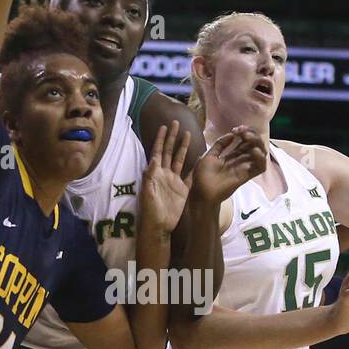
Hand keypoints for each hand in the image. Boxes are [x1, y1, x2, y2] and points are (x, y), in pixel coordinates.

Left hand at [140, 120, 191, 236]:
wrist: (159, 225)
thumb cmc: (150, 209)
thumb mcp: (148, 191)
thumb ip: (151, 175)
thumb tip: (154, 158)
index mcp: (155, 173)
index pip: (158, 151)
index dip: (161, 139)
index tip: (164, 125)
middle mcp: (165, 174)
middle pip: (170, 151)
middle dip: (173, 137)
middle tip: (176, 123)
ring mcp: (175, 181)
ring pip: (180, 160)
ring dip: (183, 147)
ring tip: (187, 133)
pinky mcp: (183, 189)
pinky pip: (190, 175)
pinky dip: (195, 166)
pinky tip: (200, 157)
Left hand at [190, 126, 267, 204]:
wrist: (201, 193)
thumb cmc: (203, 176)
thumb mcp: (209, 155)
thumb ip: (220, 144)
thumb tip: (232, 134)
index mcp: (232, 155)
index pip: (245, 141)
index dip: (244, 132)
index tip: (236, 129)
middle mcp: (240, 161)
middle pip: (254, 145)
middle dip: (252, 134)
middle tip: (242, 132)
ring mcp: (244, 168)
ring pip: (260, 154)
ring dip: (257, 143)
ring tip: (247, 137)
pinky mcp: (246, 176)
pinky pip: (260, 168)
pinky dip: (261, 158)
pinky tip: (254, 151)